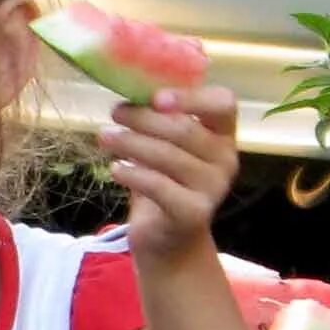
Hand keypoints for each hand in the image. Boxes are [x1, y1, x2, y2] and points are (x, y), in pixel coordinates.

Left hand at [101, 84, 237, 261]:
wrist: (168, 240)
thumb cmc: (164, 184)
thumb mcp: (165, 149)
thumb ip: (159, 122)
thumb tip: (128, 90)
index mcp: (223, 134)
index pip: (223, 103)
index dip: (191, 96)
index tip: (156, 96)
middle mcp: (226, 159)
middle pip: (185, 129)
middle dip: (144, 118)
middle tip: (115, 112)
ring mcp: (213, 187)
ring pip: (169, 156)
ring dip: (131, 142)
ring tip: (104, 136)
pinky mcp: (194, 212)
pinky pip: (158, 186)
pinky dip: (132, 174)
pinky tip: (114, 169)